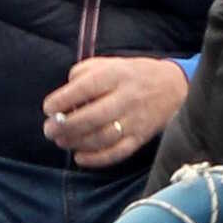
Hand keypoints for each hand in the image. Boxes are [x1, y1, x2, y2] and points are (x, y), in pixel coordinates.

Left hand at [39, 54, 187, 171]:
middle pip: (92, 116)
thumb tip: (63, 98)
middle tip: (49, 130)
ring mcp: (135, 120)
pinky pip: (118, 152)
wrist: (174, 87)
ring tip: (61, 141)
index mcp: (116, 75)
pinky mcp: (141, 137)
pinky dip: (96, 159)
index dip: (63, 100)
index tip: (48, 108)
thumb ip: (82, 74)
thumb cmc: (131, 75)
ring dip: (77, 142)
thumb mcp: (108, 64)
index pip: (85, 88)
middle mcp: (127, 98)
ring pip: (102, 137)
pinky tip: (80, 157)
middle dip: (65, 126)